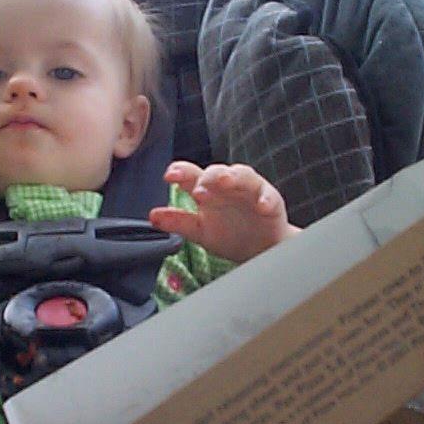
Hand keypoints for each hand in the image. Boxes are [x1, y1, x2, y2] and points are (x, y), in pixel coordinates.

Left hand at [149, 162, 299, 262]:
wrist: (259, 250)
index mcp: (207, 191)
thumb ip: (178, 221)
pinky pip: (269, 197)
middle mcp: (227, 186)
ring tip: (225, 182)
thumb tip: (152, 216)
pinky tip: (260, 206)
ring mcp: (250, 192)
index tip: (169, 176)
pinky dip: (265, 199)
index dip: (180, 172)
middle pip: (217, 172)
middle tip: (198, 189)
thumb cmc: (229, 234)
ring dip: (234, 177)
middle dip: (207, 177)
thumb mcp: (200, 231)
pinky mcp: (271, 203)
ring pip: (243, 176)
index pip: (191, 175)